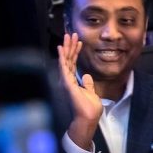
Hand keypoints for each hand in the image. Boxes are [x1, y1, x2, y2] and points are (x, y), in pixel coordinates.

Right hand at [59, 33, 102, 150]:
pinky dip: (62, 57)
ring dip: (67, 48)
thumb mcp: (91, 93)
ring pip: (65, 61)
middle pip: (69, 60)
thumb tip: (86, 76)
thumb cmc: (89, 109)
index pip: (73, 64)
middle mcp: (68, 80)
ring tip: (68, 36)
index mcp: (73, 82)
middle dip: (70, 46)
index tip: (79, 42)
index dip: (75, 52)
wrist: (88, 118)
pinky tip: (61, 48)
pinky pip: (64, 67)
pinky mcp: (67, 83)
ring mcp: (66, 81)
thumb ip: (87, 84)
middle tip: (72, 34)